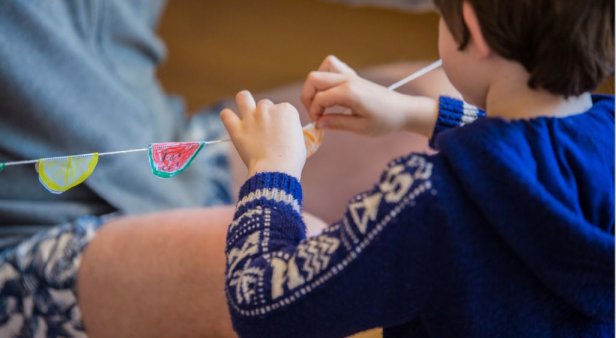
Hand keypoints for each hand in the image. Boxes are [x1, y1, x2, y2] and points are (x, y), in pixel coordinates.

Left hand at [220, 91, 305, 179]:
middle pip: (265, 105)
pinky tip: (233, 124)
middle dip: (265, 115)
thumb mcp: (300, 141)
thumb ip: (292, 131)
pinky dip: (228, 117)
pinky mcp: (237, 128)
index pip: (282, 109)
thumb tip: (287, 133)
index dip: (281, 121)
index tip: (281, 132)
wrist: (276, 169)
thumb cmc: (291, 160)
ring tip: (246, 114)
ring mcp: (251, 117)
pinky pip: (226, 115)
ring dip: (244, 103)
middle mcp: (268, 109)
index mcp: (287, 110)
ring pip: (243, 97)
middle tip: (265, 130)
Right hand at [301, 55, 437, 137]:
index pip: (319, 98)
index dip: (314, 112)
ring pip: (321, 69)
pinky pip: (332, 66)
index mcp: (349, 93)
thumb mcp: (361, 128)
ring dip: (315, 85)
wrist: (403, 110)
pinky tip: (331, 93)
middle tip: (316, 113)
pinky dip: (325, 76)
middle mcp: (347, 80)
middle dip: (308, 97)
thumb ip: (337, 124)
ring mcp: (350, 75)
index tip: (319, 125)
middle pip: (313, 78)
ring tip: (321, 102)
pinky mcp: (353, 76)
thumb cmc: (385, 121)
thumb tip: (318, 123)